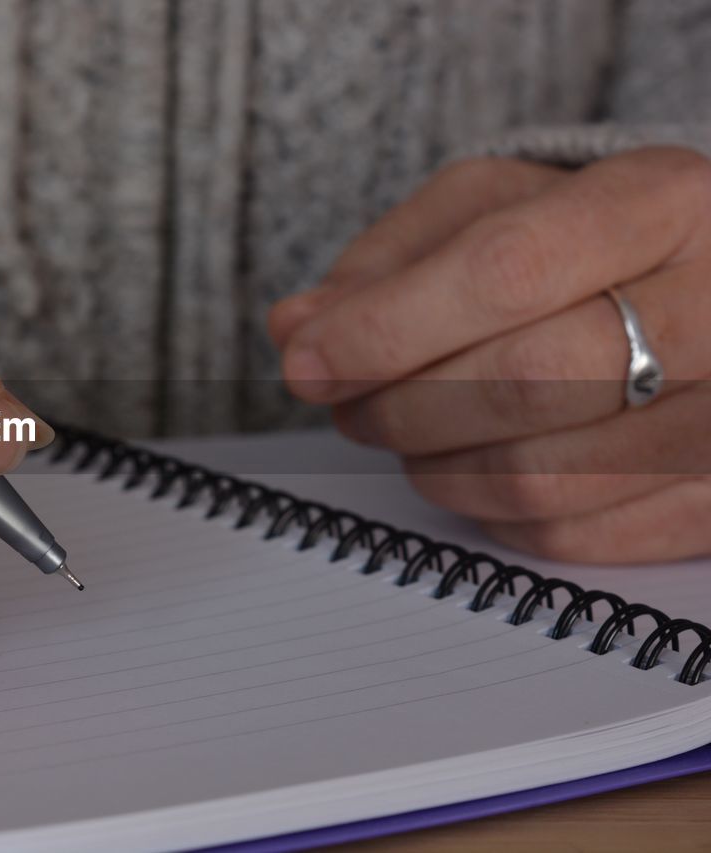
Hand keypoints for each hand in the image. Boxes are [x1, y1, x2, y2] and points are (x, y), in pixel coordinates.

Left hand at [269, 147, 710, 563]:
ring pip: (536, 479)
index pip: (505, 272)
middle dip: (397, 406)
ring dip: (432, 466)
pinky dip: (488, 512)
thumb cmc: (592, 242)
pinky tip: (473, 466)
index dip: (384, 328)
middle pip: (520, 383)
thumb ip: (392, 256)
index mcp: (666, 204)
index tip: (305, 361)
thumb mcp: (497, 206)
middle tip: (346, 402)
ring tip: (404, 429)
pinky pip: (567, 538)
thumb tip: (298, 327)